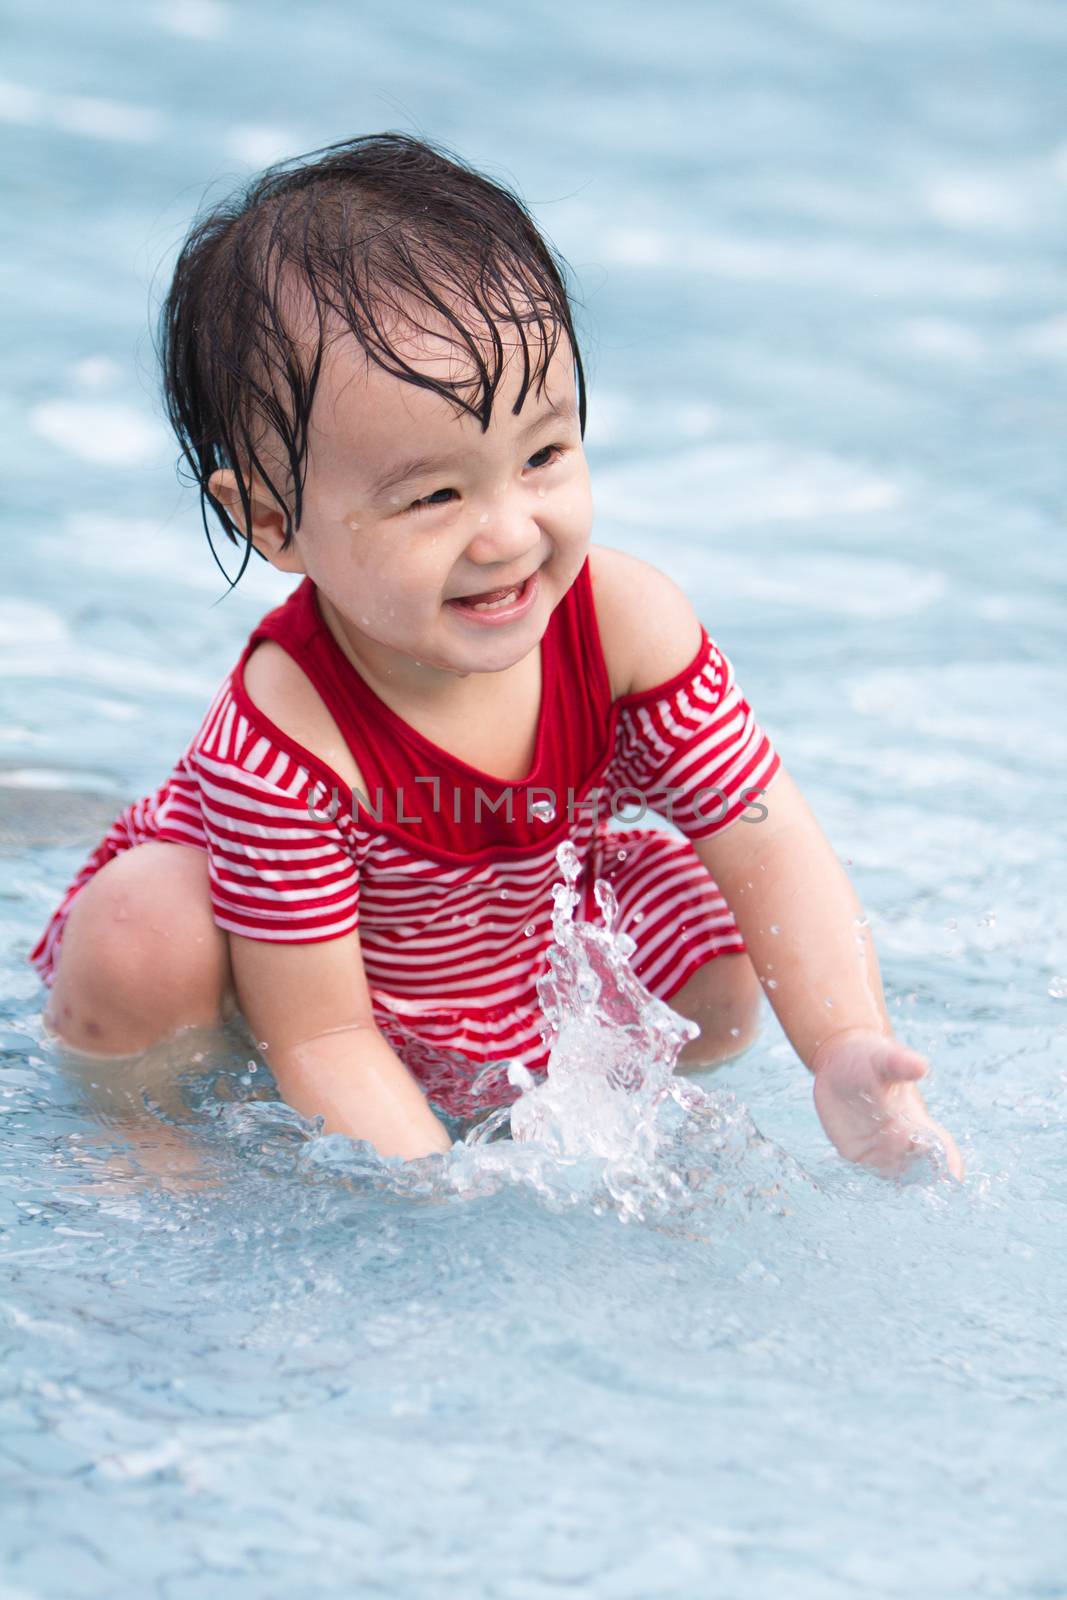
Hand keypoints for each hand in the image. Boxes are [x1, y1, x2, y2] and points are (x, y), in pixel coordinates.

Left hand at [811, 1030, 963, 1179]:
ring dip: (897, 1179)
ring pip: (894, 1174)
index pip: (942, 1147)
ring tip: (893, 1178)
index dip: (950, 1163)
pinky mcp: (854, 1152)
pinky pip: (866, 1174)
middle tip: (916, 1181)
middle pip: (919, 1168)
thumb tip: (921, 1065)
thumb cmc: (869, 1057)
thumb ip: (900, 1064)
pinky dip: (871, 1180)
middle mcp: (902, 1139)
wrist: (838, 1060)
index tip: (952, 1176)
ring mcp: (878, 1149)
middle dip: (920, 1176)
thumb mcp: (883, 1058)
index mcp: (916, 1118)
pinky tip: (870, 1183)